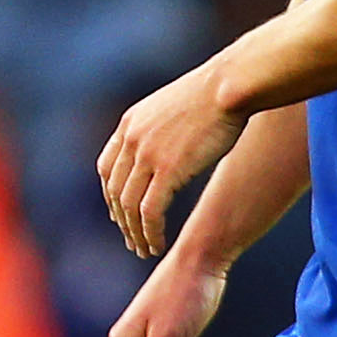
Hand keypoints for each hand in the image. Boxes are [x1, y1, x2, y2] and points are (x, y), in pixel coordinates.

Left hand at [98, 62, 247, 259]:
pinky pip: (150, 212)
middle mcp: (132, 140)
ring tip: (145, 250)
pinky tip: (157, 245)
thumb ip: (161, 129)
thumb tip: (169, 142)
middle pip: (116, 192)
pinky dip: (150, 233)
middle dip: (122, 221)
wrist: (230, 85)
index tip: (121, 215)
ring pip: (129, 206)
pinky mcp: (168, 170)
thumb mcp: (173, 108)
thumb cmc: (215, 95)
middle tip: (132, 241)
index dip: (112, 196)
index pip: (106, 169)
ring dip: (135, 234)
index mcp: (129, 124)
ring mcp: (147, 155)